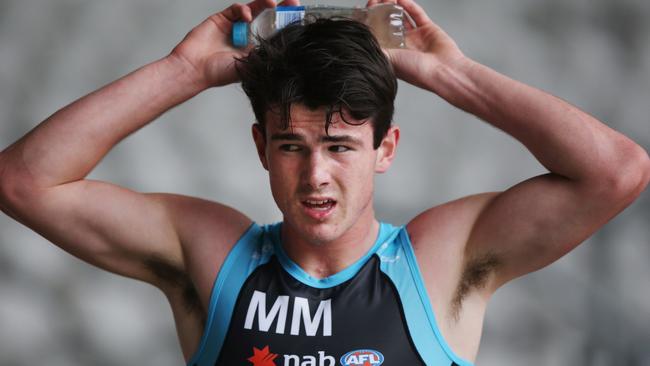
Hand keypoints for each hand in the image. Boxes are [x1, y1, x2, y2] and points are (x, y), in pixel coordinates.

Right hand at [169, 0, 299, 88]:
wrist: (195, 68)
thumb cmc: (219, 73)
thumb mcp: (249, 66)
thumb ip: (264, 55)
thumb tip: (285, 48)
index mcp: (255, 49)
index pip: (274, 33)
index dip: (285, 25)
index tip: (298, 17)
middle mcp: (247, 36)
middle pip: (268, 18)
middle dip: (280, 10)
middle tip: (293, 2)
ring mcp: (235, 26)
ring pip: (254, 10)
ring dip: (264, 5)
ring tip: (272, 3)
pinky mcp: (223, 18)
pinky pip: (237, 9)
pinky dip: (244, 10)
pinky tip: (246, 16)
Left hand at [367, 0, 465, 89]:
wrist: (443, 71)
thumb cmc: (417, 71)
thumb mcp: (388, 60)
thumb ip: (375, 48)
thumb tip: (360, 39)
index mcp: (392, 55)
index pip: (376, 36)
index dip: (368, 24)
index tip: (361, 12)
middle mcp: (403, 46)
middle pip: (387, 24)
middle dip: (380, 12)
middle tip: (374, 1)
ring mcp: (415, 37)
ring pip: (402, 17)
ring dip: (394, 6)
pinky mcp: (428, 29)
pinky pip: (417, 14)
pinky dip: (409, 5)